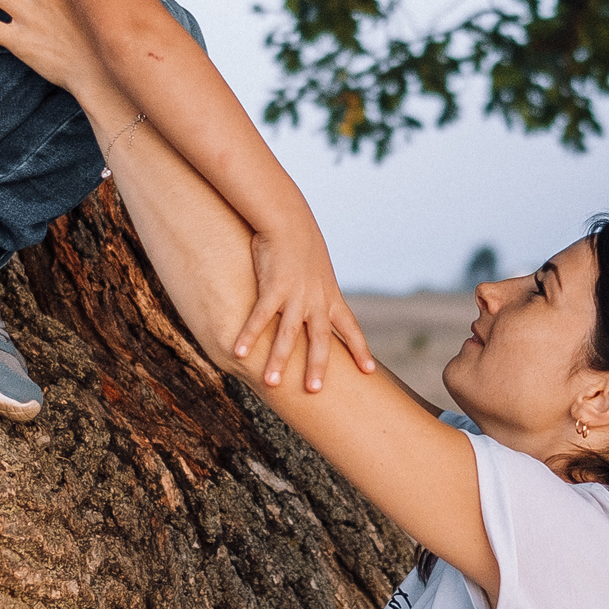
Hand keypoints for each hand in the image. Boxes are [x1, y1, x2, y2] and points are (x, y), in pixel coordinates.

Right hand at [237, 223, 377, 391]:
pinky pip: (261, 317)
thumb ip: (317, 290)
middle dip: (317, 365)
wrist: (288, 218)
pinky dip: (249, 335)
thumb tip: (315, 304)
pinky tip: (239, 352)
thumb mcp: (317, 269)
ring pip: (288, 333)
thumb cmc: (300, 243)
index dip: (360, 349)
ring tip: (271, 383)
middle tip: (314, 390)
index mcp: (330, 296)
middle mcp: (316, 299)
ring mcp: (296, 294)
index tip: (369, 370)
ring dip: (279, 359)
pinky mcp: (274, 287)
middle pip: (321, 339)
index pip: (351, 327)